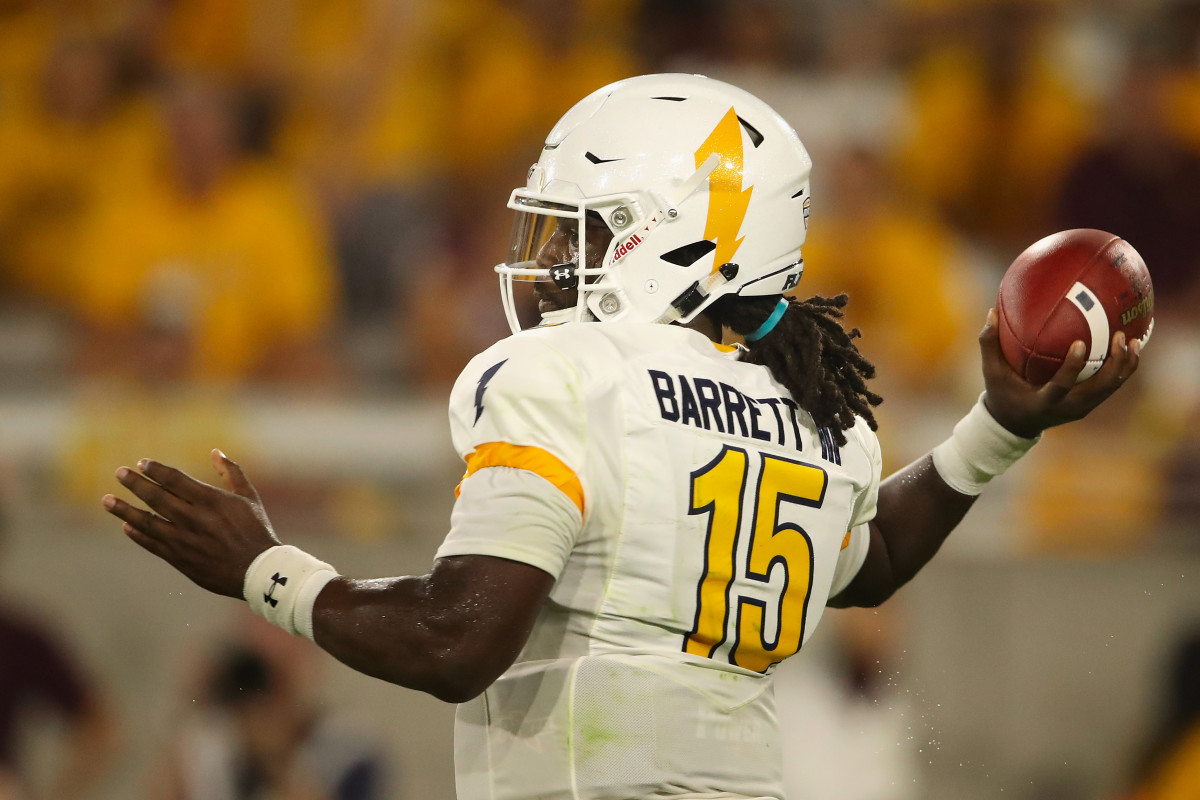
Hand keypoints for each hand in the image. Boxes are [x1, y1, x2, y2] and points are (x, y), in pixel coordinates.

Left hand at [102, 450, 279, 598]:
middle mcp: (194, 519)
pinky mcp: (180, 559)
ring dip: (125, 510)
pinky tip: (125, 526)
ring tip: (107, 500)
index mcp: (212, 500)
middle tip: (119, 473)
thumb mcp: (249, 497)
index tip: (141, 463)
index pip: (175, 479)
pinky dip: (137, 535)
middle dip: (135, 484)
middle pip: (157, 497)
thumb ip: (231, 472)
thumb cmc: (256, 530)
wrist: (258, 570)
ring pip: (147, 521)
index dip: (156, 470)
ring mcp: (185, 540)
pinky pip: (152, 544)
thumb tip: (215, 452)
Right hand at [979, 308, 1140, 437]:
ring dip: (1126, 365)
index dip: (1073, 366)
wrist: (1014, 424)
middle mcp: (1067, 408)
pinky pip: (1111, 386)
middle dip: (1115, 364)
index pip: (1062, 386)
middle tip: (1120, 336)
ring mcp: (1081, 409)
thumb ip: (989, 343)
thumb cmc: (1002, 393)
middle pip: (1100, 389)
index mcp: (1044, 402)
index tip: (1081, 343)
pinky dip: (1122, 368)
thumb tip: (992, 311)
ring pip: (1112, 388)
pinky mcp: (1088, 406)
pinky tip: (1130, 347)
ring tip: (1134, 340)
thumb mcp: (991, 372)